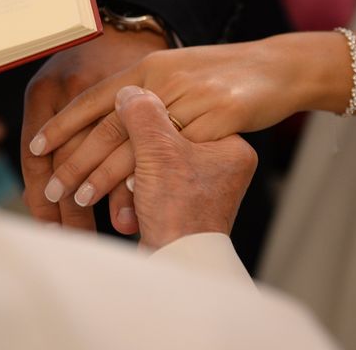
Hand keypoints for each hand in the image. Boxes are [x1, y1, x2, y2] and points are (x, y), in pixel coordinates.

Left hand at [30, 32, 346, 213]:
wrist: (276, 67)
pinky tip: (129, 196)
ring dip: (105, 175)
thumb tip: (117, 115)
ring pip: (137, 143)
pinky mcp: (216, 117)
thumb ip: (146, 96)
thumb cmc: (223, 76)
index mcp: (149, 67)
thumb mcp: (178, 75)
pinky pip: (176, 153)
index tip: (35, 147)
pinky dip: (151, 176)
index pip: (95, 98)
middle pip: (109, 125)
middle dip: (76, 159)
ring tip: (80, 201)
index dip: (63, 123)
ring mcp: (190, 97)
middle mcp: (163, 78)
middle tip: (50, 189)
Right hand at [114, 86, 256, 248]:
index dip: (150, 113)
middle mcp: (223, 164)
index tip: (126, 115)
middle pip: (170, 136)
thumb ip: (143, 115)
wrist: (177, 267)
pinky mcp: (184, 202)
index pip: (185, 112)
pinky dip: (135, 188)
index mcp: (231, 146)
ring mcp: (205, 185)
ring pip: (157, 160)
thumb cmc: (178, 212)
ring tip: (129, 188)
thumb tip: (129, 90)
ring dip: (131, 173)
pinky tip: (129, 201)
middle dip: (137, 151)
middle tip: (124, 155)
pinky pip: (155, 180)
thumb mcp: (158, 152)